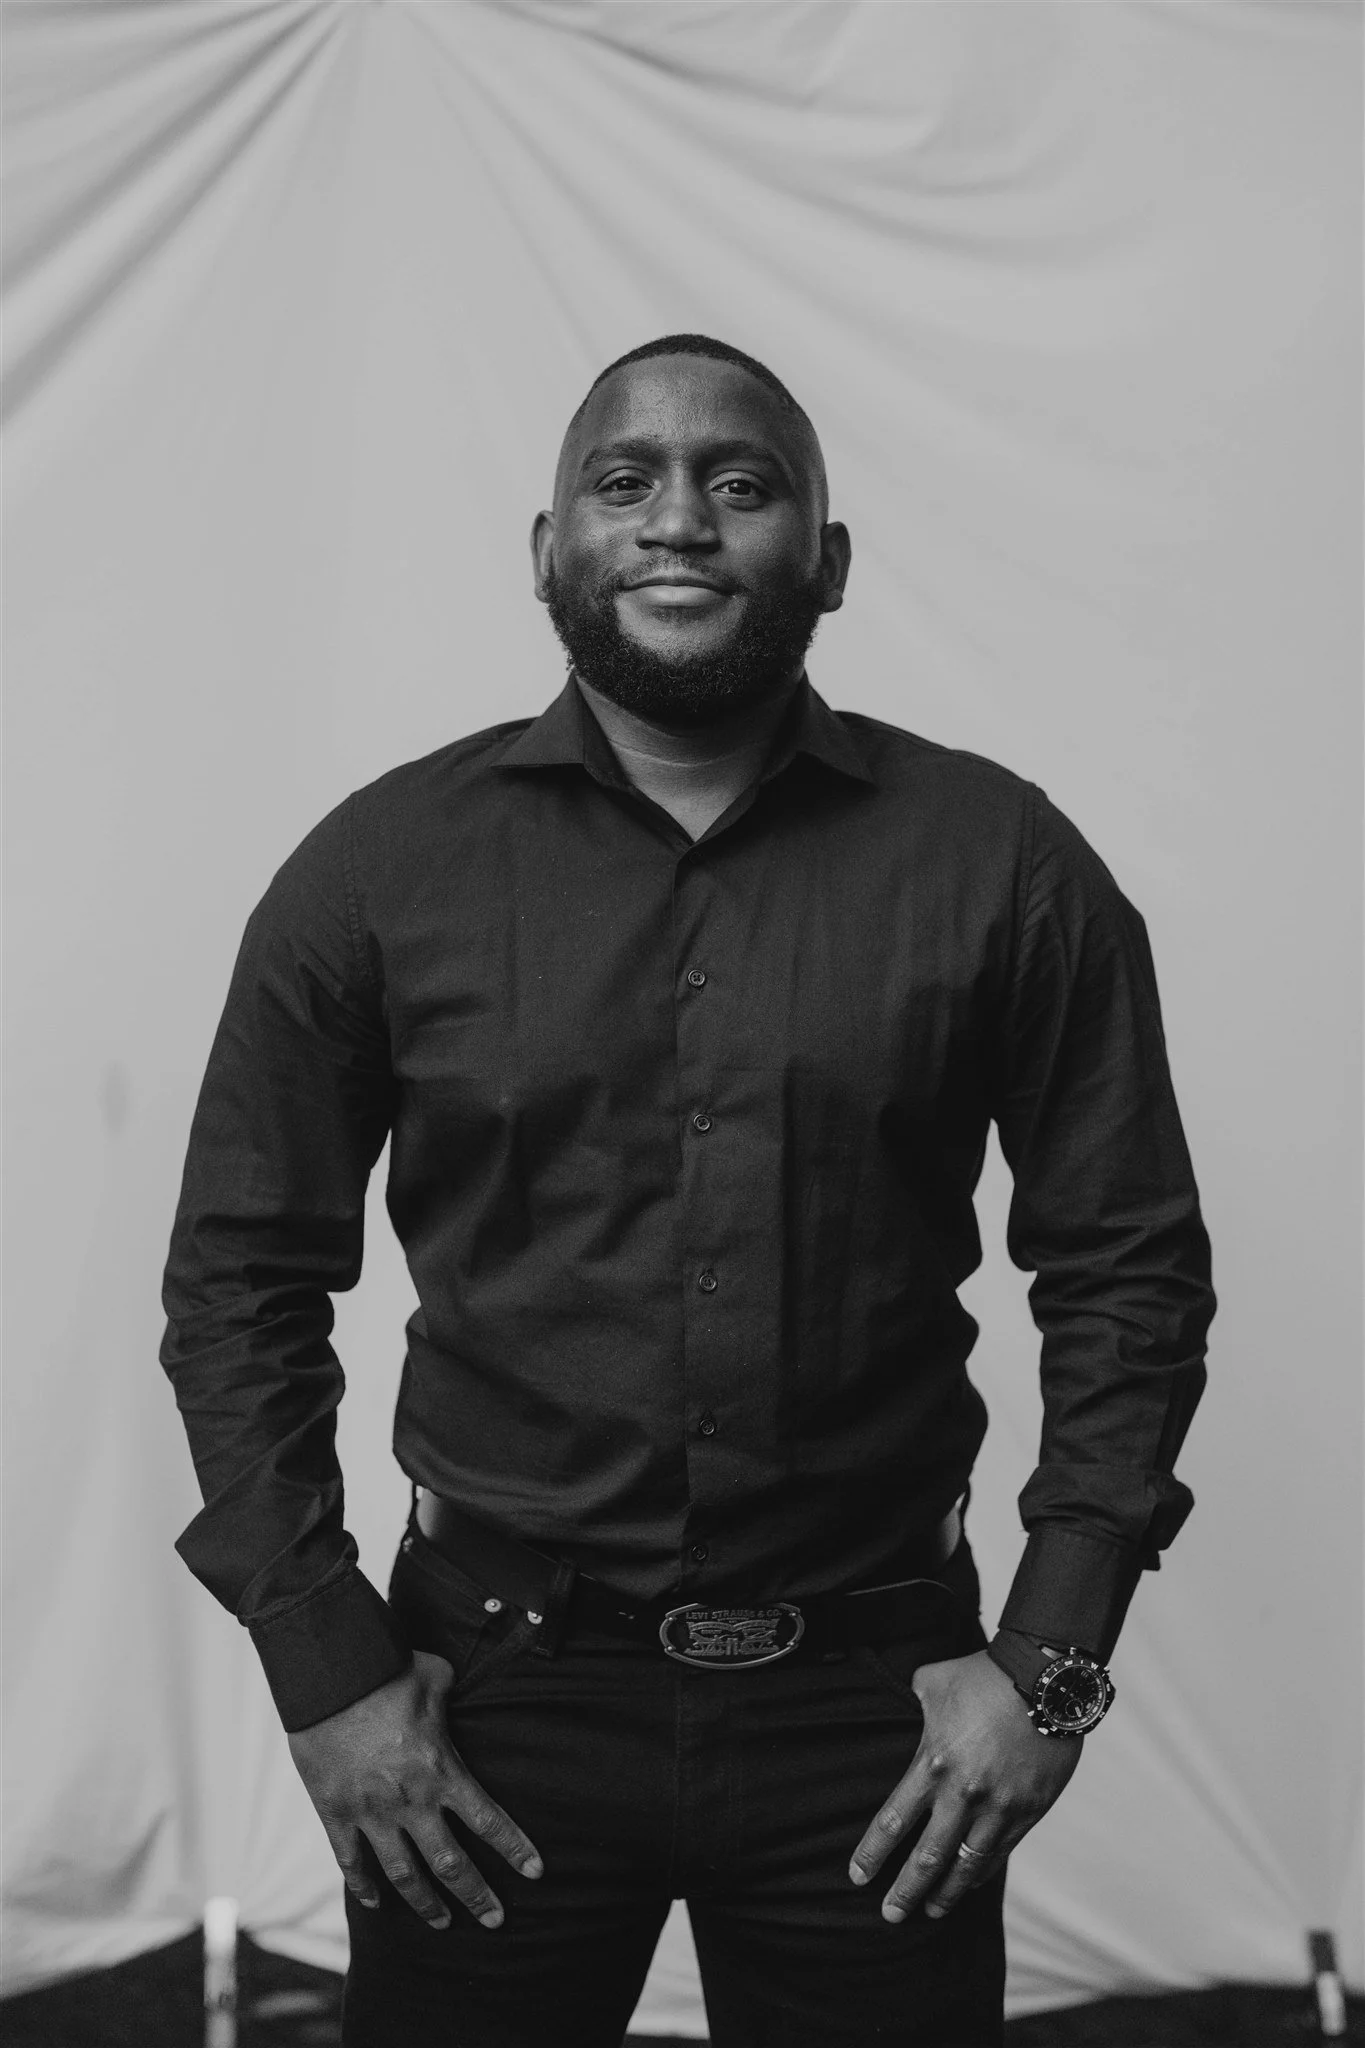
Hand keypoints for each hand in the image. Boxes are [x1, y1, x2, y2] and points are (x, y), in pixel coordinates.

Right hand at [288, 1649, 542, 1930]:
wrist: (330, 1679)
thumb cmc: (387, 1671)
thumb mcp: (434, 1676)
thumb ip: (450, 1692)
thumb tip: (455, 1685)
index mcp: (442, 1771)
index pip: (489, 1821)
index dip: (514, 1849)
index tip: (535, 1873)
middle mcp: (411, 1801)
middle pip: (451, 1864)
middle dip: (476, 1896)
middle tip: (495, 1920)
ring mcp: (372, 1813)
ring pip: (404, 1875)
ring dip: (425, 1904)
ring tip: (441, 1923)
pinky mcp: (336, 1813)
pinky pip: (350, 1862)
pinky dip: (362, 1887)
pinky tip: (374, 1904)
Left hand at [849, 1647, 1080, 1921]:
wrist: (1044, 1679)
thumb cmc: (982, 1676)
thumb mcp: (932, 1683)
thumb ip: (913, 1703)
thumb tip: (903, 1707)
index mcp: (933, 1764)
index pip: (894, 1822)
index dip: (873, 1854)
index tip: (857, 1878)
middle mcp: (963, 1794)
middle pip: (927, 1857)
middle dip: (905, 1891)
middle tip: (890, 1915)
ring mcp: (999, 1807)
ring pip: (967, 1866)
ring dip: (946, 1893)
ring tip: (931, 1911)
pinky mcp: (1028, 1811)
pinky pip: (1000, 1852)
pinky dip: (982, 1873)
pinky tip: (970, 1884)